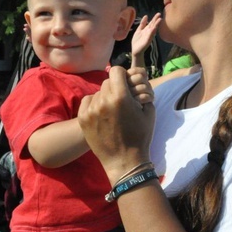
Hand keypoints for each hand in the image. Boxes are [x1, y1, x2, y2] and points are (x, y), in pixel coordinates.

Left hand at [79, 66, 155, 183]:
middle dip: (114, 88)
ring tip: (112, 111)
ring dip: (104, 97)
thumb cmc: (140, 136)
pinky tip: (102, 115)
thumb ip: (141, 91)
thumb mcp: (148, 111)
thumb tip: (133, 80)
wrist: (124, 161)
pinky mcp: (83, 118)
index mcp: (121, 97)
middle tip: (120, 100)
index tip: (125, 83)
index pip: (116, 71)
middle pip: (106, 82)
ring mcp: (91, 110)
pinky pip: (88, 101)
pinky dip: (94, 105)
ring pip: (97, 93)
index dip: (122, 75)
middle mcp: (104, 100)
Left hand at [130, 13, 161, 67]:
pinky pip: (150, 36)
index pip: (151, 23)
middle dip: (156, 20)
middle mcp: (149, 32)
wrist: (136, 50)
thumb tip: (146, 16)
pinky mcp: (147, 41)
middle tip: (160, 14)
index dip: (154, 18)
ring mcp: (148, 36)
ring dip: (156, 25)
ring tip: (159, 19)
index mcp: (146, 29)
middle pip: (153, 25)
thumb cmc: (137, 41)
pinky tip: (154, 28)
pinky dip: (152, 32)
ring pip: (153, 29)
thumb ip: (142, 24)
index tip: (158, 13)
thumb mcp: (139, 30)